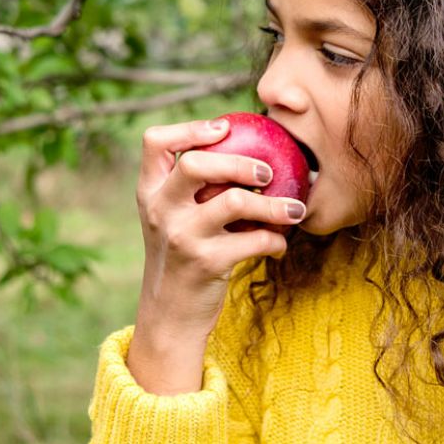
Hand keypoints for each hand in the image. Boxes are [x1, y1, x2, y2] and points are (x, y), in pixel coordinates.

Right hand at [133, 117, 306, 349]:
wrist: (169, 315)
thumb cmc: (180, 257)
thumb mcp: (169, 218)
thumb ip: (189, 188)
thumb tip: (245, 151)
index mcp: (149, 192)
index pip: (154, 142)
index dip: (190, 128)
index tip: (224, 128)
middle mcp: (161, 210)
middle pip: (196, 163)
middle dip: (240, 162)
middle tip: (267, 173)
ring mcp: (182, 236)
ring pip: (234, 200)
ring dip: (273, 205)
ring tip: (294, 210)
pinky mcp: (206, 263)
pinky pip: (254, 240)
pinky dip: (275, 240)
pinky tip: (280, 245)